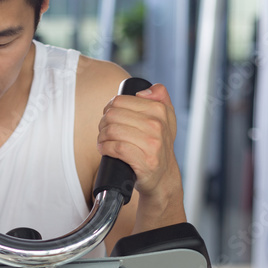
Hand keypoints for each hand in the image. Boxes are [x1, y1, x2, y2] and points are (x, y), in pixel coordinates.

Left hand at [97, 83, 180, 198]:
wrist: (163, 176)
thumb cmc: (159, 145)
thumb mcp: (166, 118)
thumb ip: (160, 97)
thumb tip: (143, 91)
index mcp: (160, 111)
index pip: (121, 101)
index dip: (109, 108)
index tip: (109, 117)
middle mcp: (158, 126)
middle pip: (114, 115)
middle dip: (103, 123)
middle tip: (103, 131)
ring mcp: (152, 144)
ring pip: (113, 130)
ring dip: (101, 136)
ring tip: (103, 140)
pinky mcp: (144, 161)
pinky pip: (116, 148)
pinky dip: (105, 148)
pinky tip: (104, 149)